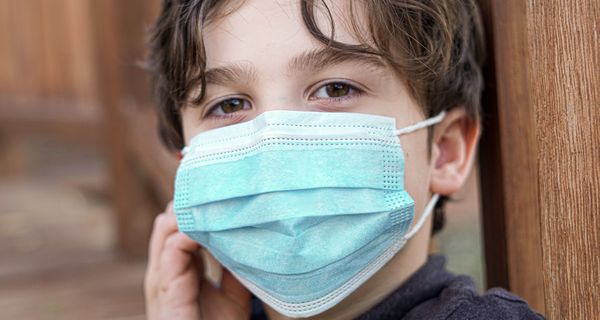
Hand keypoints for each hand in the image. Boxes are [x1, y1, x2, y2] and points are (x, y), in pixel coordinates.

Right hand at [144, 202, 251, 318]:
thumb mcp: (233, 294)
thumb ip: (234, 268)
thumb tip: (248, 238)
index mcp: (178, 269)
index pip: (178, 226)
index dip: (195, 207)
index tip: (219, 191)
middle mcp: (166, 270)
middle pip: (168, 221)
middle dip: (190, 203)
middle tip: (217, 188)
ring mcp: (162, 279)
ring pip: (165, 229)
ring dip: (189, 212)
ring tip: (215, 200)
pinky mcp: (166, 290)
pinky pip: (172, 252)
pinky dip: (188, 233)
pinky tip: (209, 226)